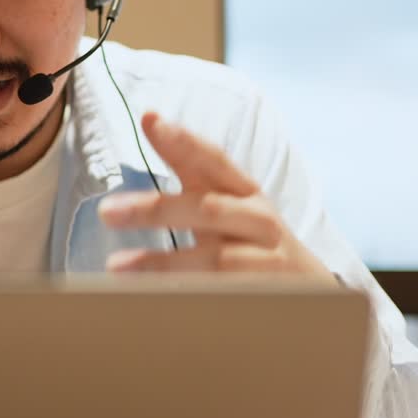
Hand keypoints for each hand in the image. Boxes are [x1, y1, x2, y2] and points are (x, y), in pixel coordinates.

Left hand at [97, 112, 336, 284]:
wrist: (310, 287)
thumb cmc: (252, 236)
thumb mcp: (226, 198)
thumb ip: (190, 165)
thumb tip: (151, 120)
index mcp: (245, 190)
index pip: (214, 159)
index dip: (183, 140)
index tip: (150, 120)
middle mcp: (259, 219)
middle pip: (207, 209)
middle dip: (155, 209)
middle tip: (107, 211)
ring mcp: (268, 259)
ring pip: (215, 258)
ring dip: (163, 262)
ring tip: (117, 265)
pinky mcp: (269, 296)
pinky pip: (224, 296)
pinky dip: (190, 295)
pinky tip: (156, 297)